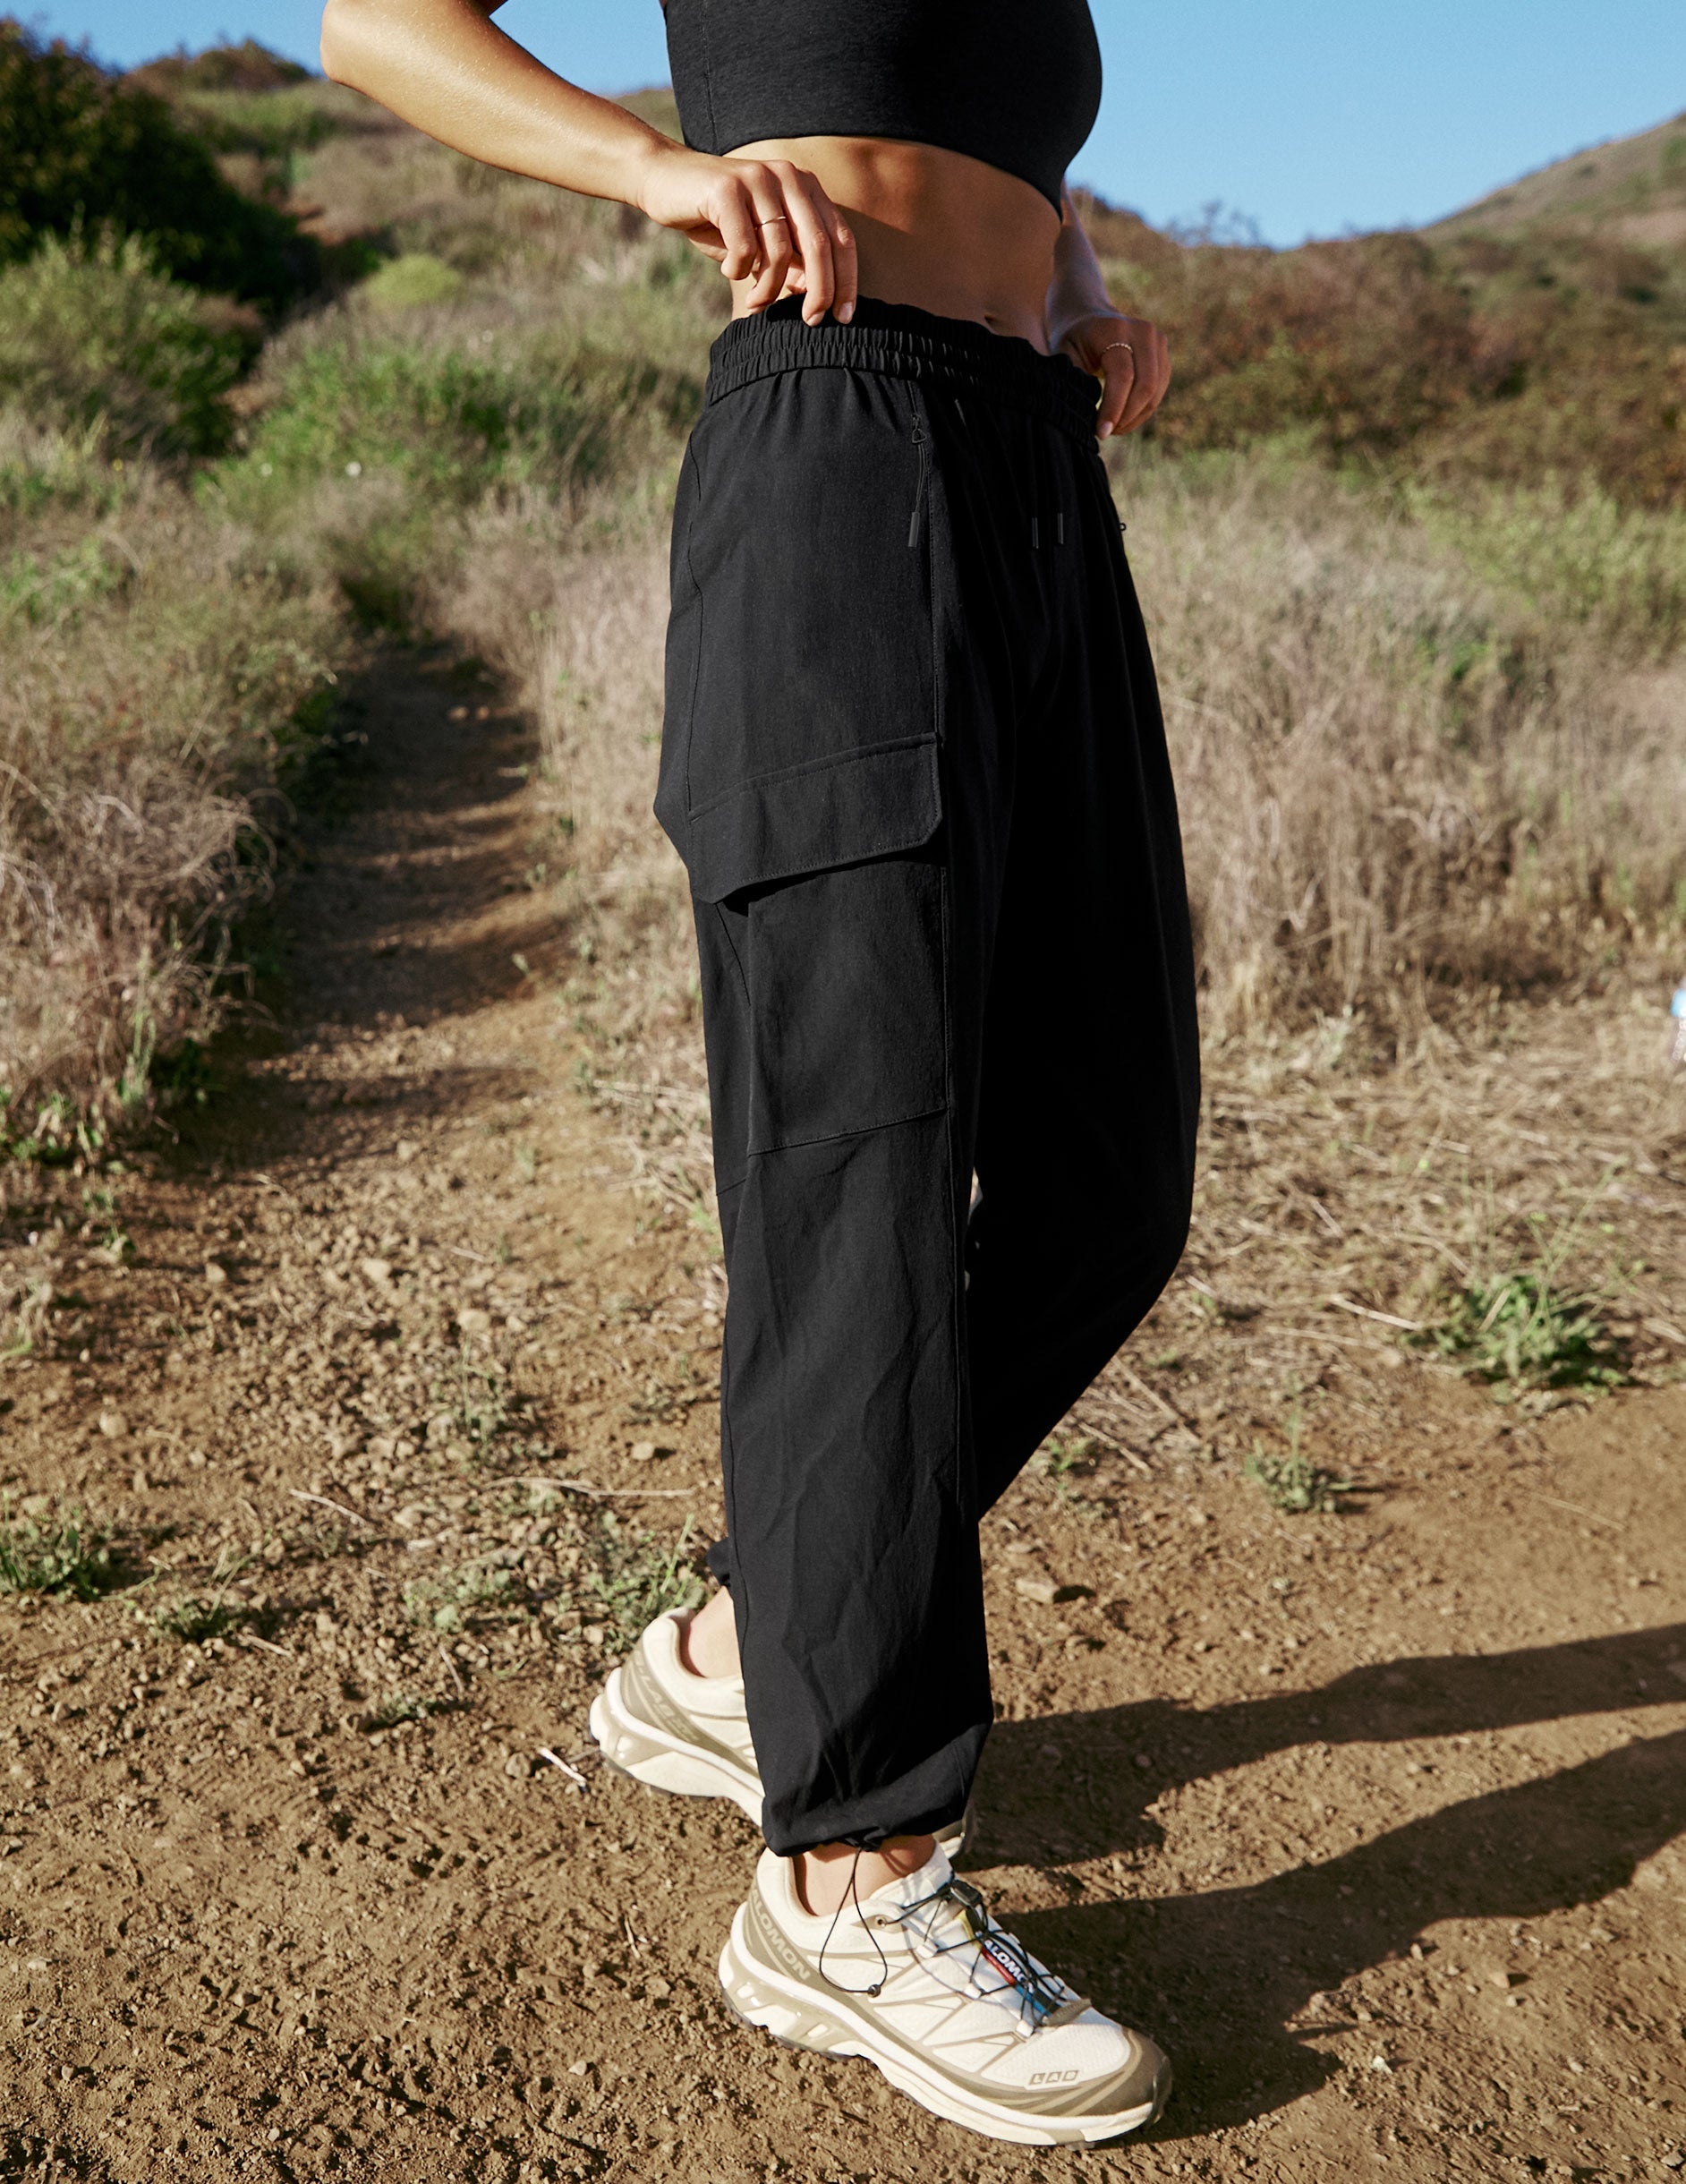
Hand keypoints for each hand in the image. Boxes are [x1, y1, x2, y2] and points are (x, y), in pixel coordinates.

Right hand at [631, 142, 858, 323]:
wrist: (663, 180)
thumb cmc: (716, 217)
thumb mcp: (758, 242)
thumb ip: (789, 261)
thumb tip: (813, 294)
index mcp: (803, 187)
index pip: (840, 238)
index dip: (846, 281)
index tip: (844, 318)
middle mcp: (787, 177)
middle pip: (819, 245)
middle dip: (819, 291)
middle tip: (809, 321)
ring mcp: (758, 179)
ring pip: (780, 252)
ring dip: (768, 289)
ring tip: (753, 302)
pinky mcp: (727, 188)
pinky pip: (745, 247)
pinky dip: (738, 270)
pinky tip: (727, 271)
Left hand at [1056, 311, 1169, 439]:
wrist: (1087, 314)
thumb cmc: (1072, 339)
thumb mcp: (1064, 356)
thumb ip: (1075, 382)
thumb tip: (1084, 419)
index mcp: (1114, 329)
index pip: (1123, 375)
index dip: (1114, 408)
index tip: (1101, 433)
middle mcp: (1142, 331)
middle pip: (1146, 385)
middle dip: (1127, 416)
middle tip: (1106, 433)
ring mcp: (1157, 340)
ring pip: (1155, 391)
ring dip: (1136, 417)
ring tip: (1113, 428)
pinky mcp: (1163, 353)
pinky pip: (1159, 390)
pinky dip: (1143, 410)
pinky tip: (1124, 418)